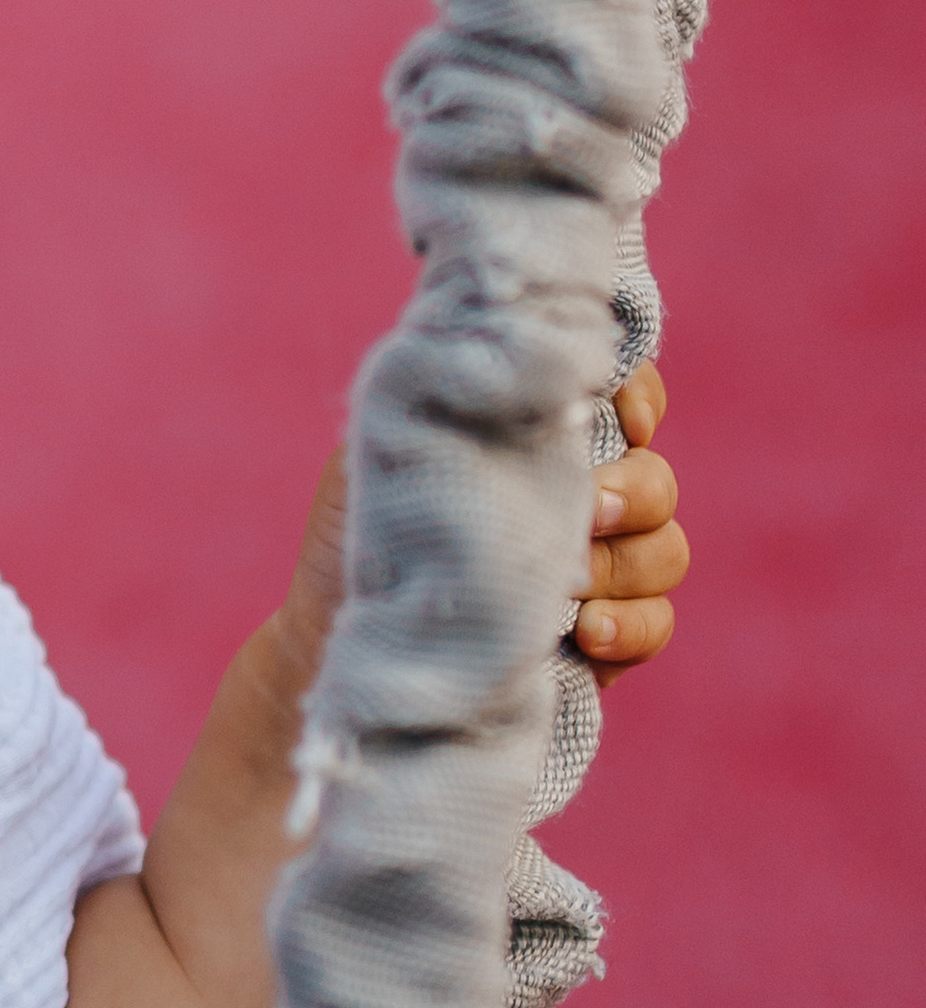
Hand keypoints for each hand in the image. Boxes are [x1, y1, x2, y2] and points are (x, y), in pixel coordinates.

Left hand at [270, 357, 687, 709]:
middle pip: (656, 480)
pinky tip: (588, 632)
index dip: (639, 401)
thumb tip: (502, 368)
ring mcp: (600, 570)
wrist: (343, 635)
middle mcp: (584, 499)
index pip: (626, 402)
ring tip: (571, 584)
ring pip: (665, 550)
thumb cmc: (366, 532)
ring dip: (628, 563)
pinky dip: (632, 625)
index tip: (619, 418)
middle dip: (631, 491)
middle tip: (587, 509)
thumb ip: (447, 406)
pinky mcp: (603, 639)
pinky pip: (655, 624)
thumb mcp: (388, 455)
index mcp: (544, 444)